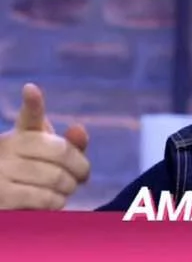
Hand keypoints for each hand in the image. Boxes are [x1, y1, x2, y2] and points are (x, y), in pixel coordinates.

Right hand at [0, 84, 89, 209]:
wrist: (11, 206)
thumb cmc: (37, 179)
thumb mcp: (55, 160)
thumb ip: (72, 145)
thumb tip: (78, 128)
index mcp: (22, 133)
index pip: (30, 114)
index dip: (33, 102)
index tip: (31, 89)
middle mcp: (7, 146)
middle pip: (61, 152)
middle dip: (79, 169)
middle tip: (78, 178)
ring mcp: (0, 171)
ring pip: (56, 178)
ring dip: (68, 189)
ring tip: (62, 191)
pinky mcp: (1, 197)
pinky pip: (45, 198)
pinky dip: (56, 203)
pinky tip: (51, 203)